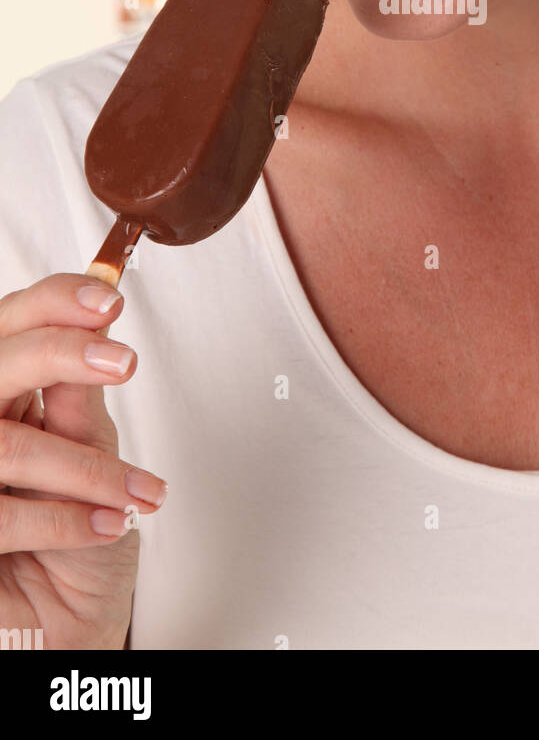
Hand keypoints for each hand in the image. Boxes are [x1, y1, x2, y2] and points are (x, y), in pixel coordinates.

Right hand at [0, 273, 166, 648]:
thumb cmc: (84, 535)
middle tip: (124, 363)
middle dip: (62, 352)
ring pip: (8, 445)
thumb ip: (79, 395)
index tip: (109, 302)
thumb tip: (97, 326)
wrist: (71, 624)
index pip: (12, 324)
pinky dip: (67, 521)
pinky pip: (2, 515)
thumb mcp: (92, 451)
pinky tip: (108, 527)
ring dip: (86, 469)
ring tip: (138, 493)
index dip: (54, 303)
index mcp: (3, 393)